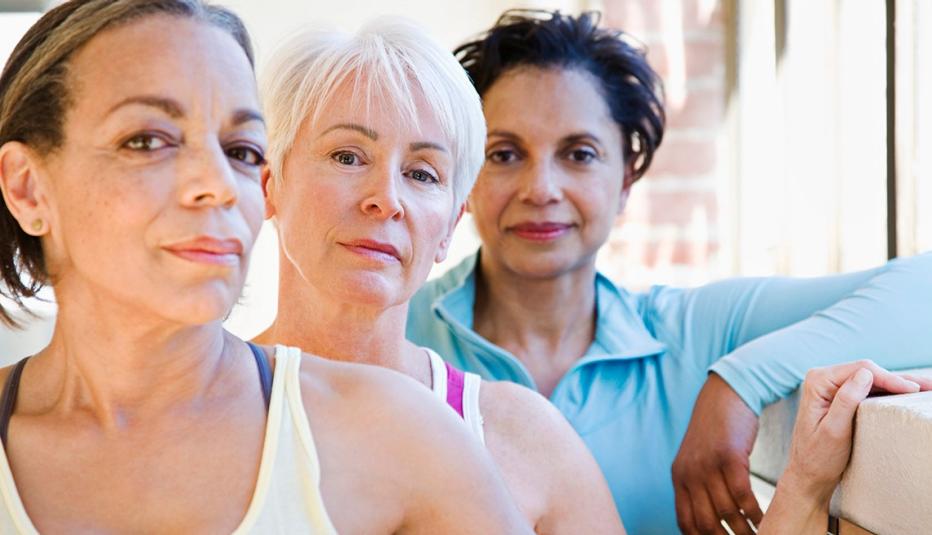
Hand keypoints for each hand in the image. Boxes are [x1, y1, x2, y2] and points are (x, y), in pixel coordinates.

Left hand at [672, 373, 762, 534]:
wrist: (726, 395)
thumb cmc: (716, 430)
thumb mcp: (696, 458)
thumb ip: (698, 486)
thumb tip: (709, 521)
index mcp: (679, 478)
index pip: (686, 522)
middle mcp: (690, 474)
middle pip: (706, 522)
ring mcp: (708, 466)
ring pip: (727, 512)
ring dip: (745, 531)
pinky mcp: (729, 457)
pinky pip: (743, 496)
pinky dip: (755, 513)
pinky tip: (763, 519)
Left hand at [758, 360, 931, 534]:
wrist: (808, 473)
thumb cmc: (818, 456)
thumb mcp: (834, 431)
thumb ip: (846, 401)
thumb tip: (866, 374)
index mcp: (818, 382)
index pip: (860, 370)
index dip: (890, 377)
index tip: (914, 389)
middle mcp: (823, 378)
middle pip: (868, 372)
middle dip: (899, 379)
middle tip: (929, 386)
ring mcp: (832, 386)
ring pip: (871, 380)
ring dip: (899, 384)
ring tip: (926, 387)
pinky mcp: (841, 396)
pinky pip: (869, 390)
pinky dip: (890, 392)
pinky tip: (908, 393)